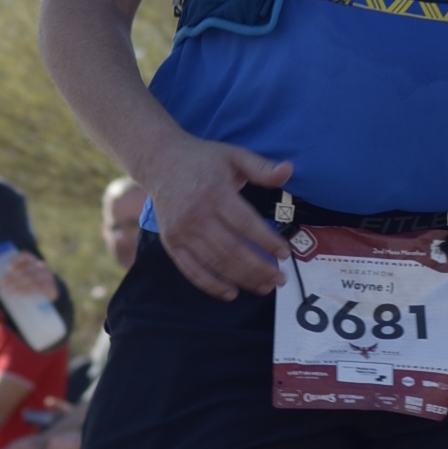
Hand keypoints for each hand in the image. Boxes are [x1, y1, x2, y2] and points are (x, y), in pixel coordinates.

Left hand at [2, 252, 58, 302]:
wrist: (51, 296)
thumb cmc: (33, 287)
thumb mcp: (24, 281)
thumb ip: (11, 283)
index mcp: (35, 262)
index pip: (26, 256)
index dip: (17, 260)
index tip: (8, 269)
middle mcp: (42, 267)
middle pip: (26, 270)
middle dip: (13, 277)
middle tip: (3, 285)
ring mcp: (48, 277)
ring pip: (32, 278)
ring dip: (19, 284)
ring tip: (9, 291)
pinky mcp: (51, 288)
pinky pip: (40, 287)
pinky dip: (29, 290)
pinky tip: (21, 293)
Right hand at [145, 132, 291, 299]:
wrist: (159, 160)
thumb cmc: (202, 159)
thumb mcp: (234, 155)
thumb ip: (262, 167)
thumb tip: (288, 170)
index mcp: (215, 192)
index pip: (246, 223)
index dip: (267, 241)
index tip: (284, 254)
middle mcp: (196, 214)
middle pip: (232, 250)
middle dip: (260, 268)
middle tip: (280, 279)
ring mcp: (181, 231)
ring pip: (216, 263)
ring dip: (243, 279)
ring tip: (265, 286)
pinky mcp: (171, 242)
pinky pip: (191, 270)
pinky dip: (211, 285)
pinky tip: (231, 293)